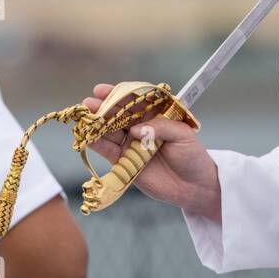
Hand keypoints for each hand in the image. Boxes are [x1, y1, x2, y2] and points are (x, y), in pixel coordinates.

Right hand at [81, 83, 221, 221]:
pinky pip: (108, 151)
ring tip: (84, 119)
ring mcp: (131, 144)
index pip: (133, 100)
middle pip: (117, 115)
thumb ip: (160, 128)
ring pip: (109, 132)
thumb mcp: (183, 135)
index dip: (118, 94)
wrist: (195, 187)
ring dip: (95, 125)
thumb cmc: (193, 156)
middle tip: (89, 104)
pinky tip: (87, 138)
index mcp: (154, 115)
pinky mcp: (125, 162)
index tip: (102, 90)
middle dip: (102, 108)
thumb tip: (135, 130)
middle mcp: (140, 127)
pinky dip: (97, 144)